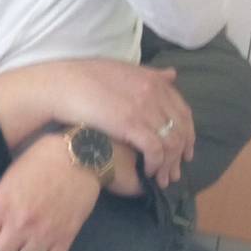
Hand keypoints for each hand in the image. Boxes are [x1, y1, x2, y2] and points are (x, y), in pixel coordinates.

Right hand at [25, 58, 195, 186]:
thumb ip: (150, 75)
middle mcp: (154, 94)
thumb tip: (172, 75)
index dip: (188, 133)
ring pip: (171, 142)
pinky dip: (157, 164)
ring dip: (170, 165)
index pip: (183, 112)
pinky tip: (150, 173)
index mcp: (154, 81)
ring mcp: (144, 109)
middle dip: (181, 153)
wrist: (63, 85)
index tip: (186, 150)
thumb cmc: (86, 78)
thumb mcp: (123, 71)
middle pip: (181, 129)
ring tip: (164, 179)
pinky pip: (155, 150)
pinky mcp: (131, 125)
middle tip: (177, 171)